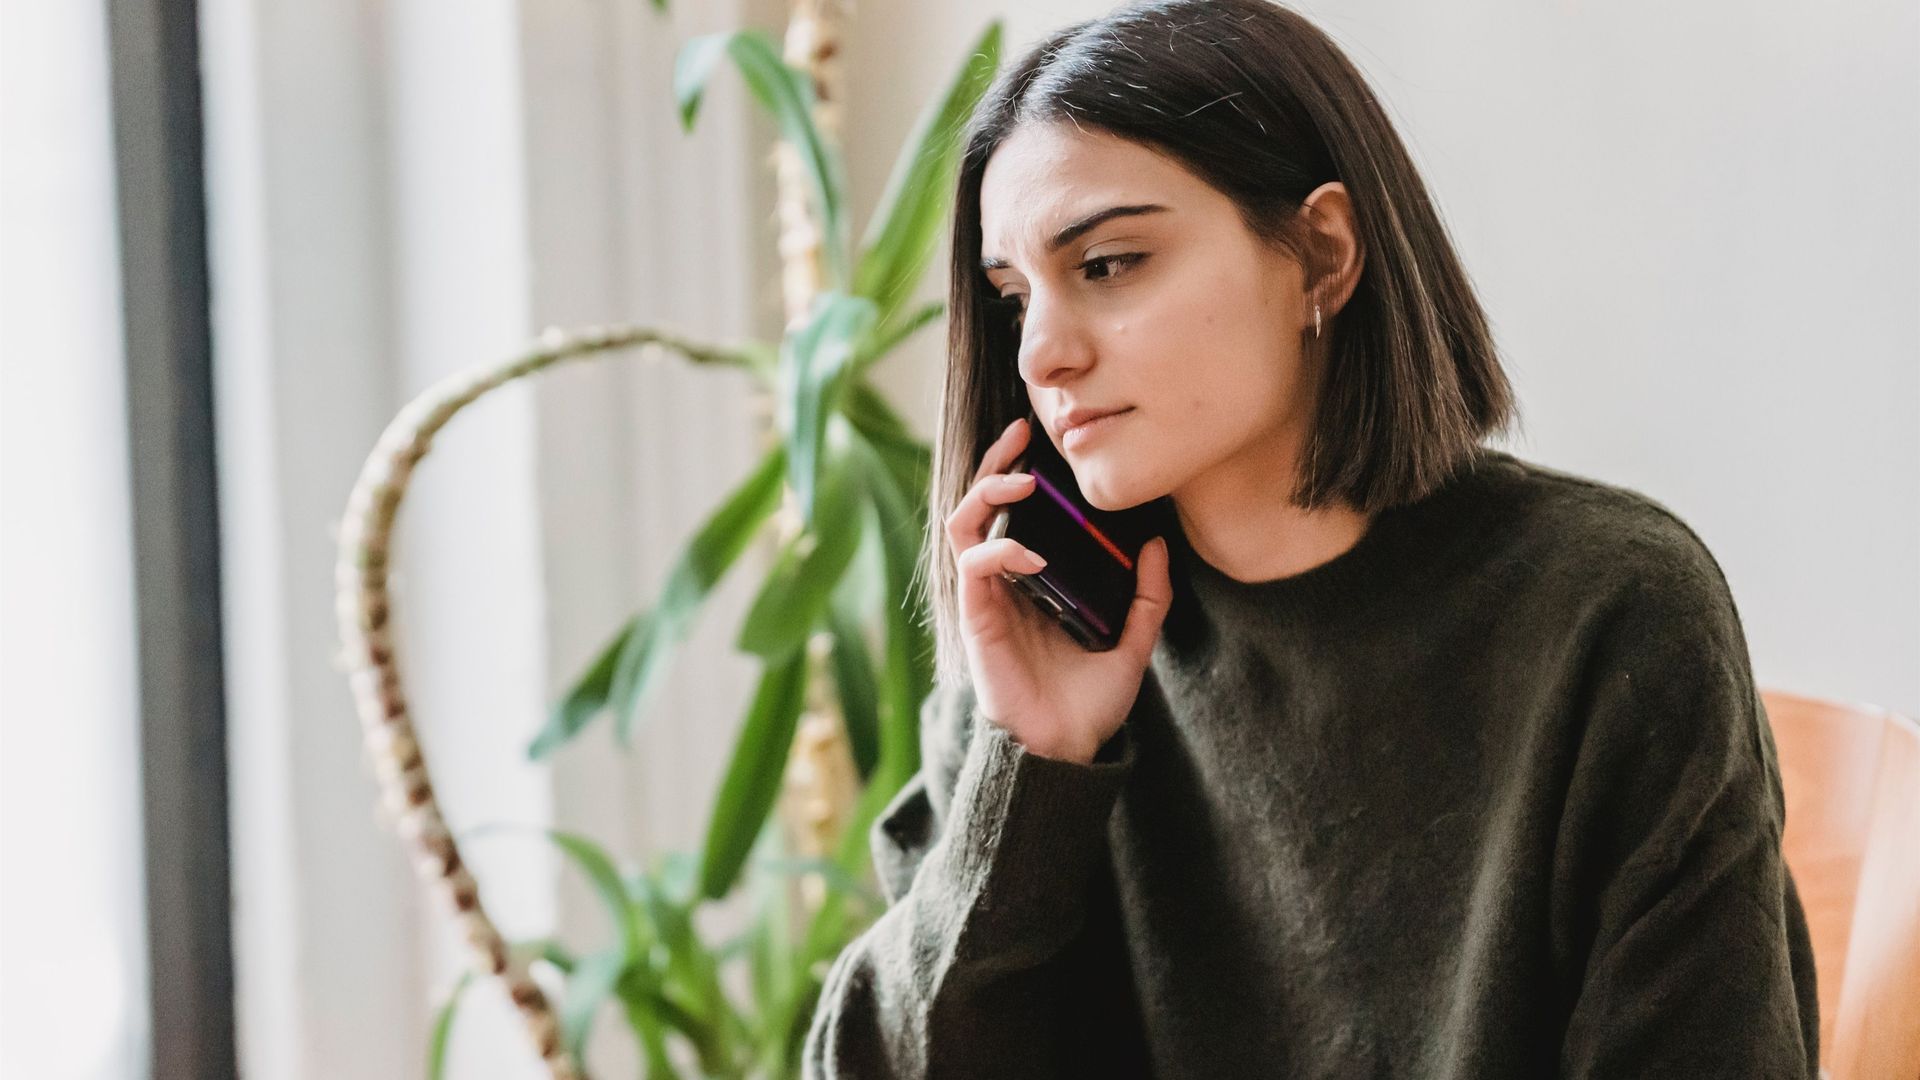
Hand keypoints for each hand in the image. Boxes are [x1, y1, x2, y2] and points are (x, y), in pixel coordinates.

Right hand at [943, 416, 1172, 763]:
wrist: (1066, 749)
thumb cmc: (1088, 703)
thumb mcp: (1132, 643)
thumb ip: (1147, 598)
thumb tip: (1158, 545)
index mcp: (1033, 580)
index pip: (1013, 512)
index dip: (1018, 472)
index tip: (1041, 443)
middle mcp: (1004, 582)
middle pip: (979, 504)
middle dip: (994, 463)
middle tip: (1020, 435)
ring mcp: (986, 597)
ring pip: (963, 525)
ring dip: (987, 494)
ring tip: (1021, 482)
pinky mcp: (977, 618)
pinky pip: (975, 567)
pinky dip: (1000, 549)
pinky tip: (1032, 555)